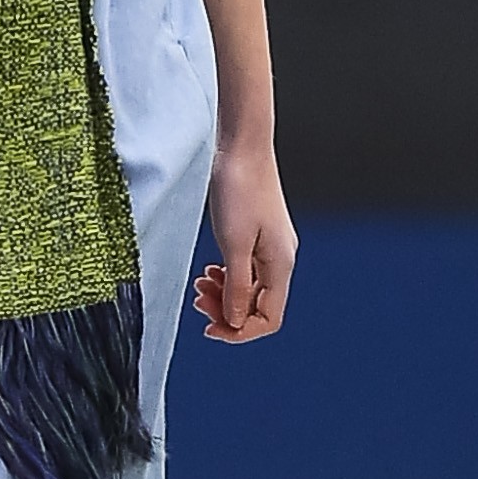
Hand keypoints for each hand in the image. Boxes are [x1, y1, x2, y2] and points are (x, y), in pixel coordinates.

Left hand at [192, 141, 295, 343]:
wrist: (242, 148)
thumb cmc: (240, 190)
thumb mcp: (234, 244)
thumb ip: (235, 286)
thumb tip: (236, 321)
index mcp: (280, 265)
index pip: (269, 318)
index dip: (240, 331)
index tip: (210, 328)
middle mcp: (280, 260)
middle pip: (257, 306)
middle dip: (226, 310)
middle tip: (197, 302)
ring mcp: (270, 248)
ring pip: (248, 288)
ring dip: (223, 294)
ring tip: (199, 285)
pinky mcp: (257, 236)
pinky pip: (244, 270)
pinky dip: (225, 277)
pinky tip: (209, 271)